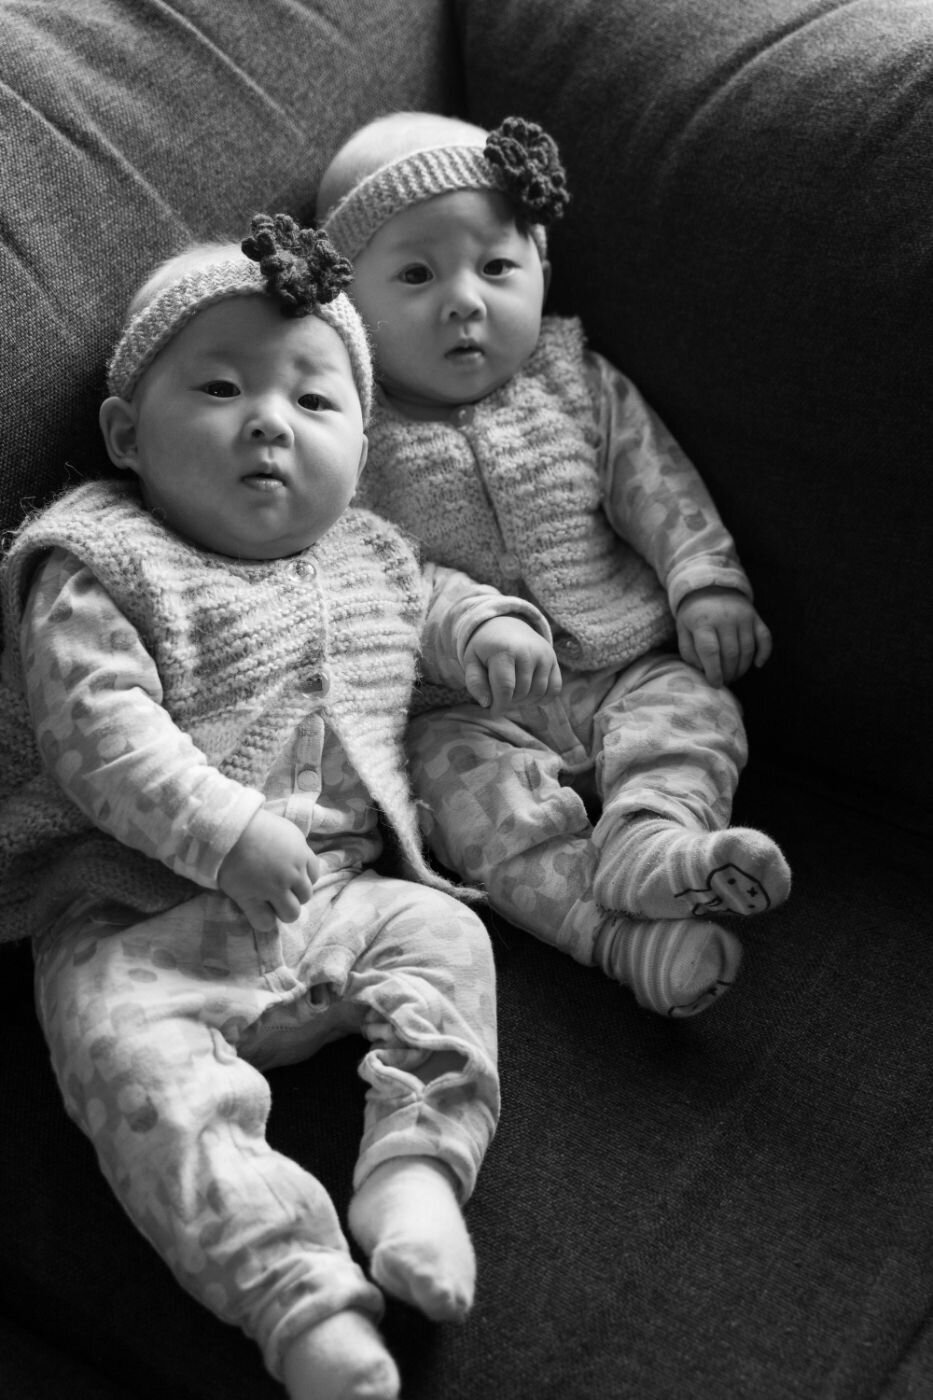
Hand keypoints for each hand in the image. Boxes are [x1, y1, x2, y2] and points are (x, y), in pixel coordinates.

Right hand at [217, 808, 319, 932]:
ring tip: (270, 903)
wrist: (227, 827)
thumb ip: (295, 846)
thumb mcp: (284, 829)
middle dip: (293, 895)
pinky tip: (258, 912)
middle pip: (305, 896)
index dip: (302, 878)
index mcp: (301, 854)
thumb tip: (298, 858)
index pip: (314, 876)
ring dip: (283, 911)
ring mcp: (273, 888)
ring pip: (291, 913)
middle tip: (277, 889)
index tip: (289, 877)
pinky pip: (265, 922)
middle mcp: (292, 873)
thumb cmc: (253, 823)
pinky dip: (265, 921)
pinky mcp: (251, 899)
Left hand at [463, 616, 561, 711]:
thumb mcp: (471, 661)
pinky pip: (554, 689)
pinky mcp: (553, 659)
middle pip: (521, 692)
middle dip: (510, 702)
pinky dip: (543, 698)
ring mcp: (544, 655)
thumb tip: (486, 703)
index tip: (493, 712)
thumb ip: (475, 683)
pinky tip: (529, 696)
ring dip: (525, 702)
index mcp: (504, 650)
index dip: (499, 706)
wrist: (505, 624)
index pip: (505, 688)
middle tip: (501, 699)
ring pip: (538, 693)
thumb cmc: (485, 648)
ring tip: (513, 696)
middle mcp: (528, 651)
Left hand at [675, 586, 771, 686]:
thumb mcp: (683, 630)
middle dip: (728, 673)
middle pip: (730, 654)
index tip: (715, 684)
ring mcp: (743, 616)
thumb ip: (688, 652)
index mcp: (703, 622)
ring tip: (734, 676)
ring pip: (747, 650)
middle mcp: (725, 618)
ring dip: (742, 668)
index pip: (710, 651)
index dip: (714, 671)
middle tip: (724, 681)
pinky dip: (764, 653)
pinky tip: (757, 665)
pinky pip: (765, 638)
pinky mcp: (755, 617)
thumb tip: (704, 671)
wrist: (710, 587)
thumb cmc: (694, 615)